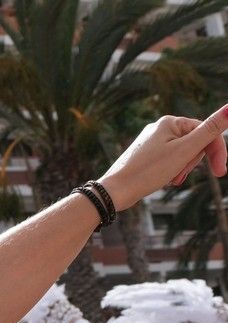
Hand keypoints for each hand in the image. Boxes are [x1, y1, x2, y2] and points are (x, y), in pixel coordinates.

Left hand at [99, 107, 227, 210]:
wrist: (115, 191)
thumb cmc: (148, 171)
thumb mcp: (185, 151)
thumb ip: (210, 130)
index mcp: (171, 122)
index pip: (206, 131)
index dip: (216, 152)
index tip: (221, 173)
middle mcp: (160, 127)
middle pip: (194, 143)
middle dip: (192, 162)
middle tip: (179, 175)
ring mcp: (151, 141)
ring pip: (183, 154)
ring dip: (182, 168)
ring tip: (170, 179)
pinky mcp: (146, 155)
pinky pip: (169, 161)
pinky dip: (171, 171)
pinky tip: (164, 181)